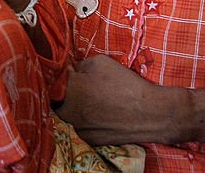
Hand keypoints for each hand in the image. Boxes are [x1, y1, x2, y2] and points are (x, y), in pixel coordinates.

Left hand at [57, 55, 204, 146]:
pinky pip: (79, 126)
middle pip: (55, 99)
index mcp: (69, 90)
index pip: (52, 78)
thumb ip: (78, 66)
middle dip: (61, 90)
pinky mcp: (89, 141)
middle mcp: (69, 113)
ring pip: (66, 114)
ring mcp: (78, 129)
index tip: (62, 68)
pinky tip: (97, 112)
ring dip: (71, 105)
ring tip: (87, 98)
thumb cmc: (126, 83)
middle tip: (74, 84)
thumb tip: (70, 71)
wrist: (153, 113)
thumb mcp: (98, 63)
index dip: (56, 72)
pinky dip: (84, 119)